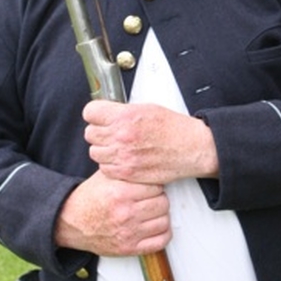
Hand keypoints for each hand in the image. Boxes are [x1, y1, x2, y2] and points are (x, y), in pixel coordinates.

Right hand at [54, 169, 170, 255]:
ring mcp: (128, 233)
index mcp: (120, 192)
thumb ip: (127, 169)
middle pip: (163, 202)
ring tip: (151, 211)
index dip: (154, 183)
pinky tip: (155, 226)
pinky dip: (162, 233)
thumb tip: (150, 162)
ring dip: (160, 215)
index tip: (150, 185)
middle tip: (151, 198)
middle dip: (159, 198)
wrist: (71, 222)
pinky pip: (160, 241)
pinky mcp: (129, 248)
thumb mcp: (106, 176)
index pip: (156, 185)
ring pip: (164, 221)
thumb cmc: (90, 197)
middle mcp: (125, 213)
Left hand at [83, 100, 218, 184]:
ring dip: (103, 149)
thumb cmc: (173, 128)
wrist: (190, 148)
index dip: (94, 114)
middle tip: (109, 132)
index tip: (98, 116)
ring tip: (117, 146)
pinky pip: (105, 168)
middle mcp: (121, 136)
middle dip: (99, 131)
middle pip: (90, 133)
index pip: (90, 112)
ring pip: (95, 152)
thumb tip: (106, 113)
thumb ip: (122, 111)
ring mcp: (123, 156)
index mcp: (125, 116)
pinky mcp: (127, 172)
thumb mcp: (146, 108)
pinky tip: (122, 158)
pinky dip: (110, 164)